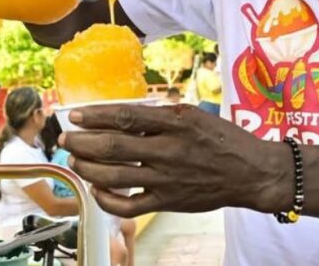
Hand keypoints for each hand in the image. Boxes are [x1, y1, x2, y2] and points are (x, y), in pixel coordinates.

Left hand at [60, 104, 290, 217]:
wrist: (252, 173)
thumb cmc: (222, 139)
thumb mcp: (193, 115)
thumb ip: (159, 114)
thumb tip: (121, 113)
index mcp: (175, 123)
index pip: (126, 117)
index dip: (96, 116)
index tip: (76, 115)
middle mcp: (169, 150)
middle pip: (113, 147)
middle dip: (82, 142)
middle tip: (65, 139)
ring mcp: (167, 179)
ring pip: (115, 176)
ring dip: (88, 168)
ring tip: (75, 160)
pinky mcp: (168, 202)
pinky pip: (129, 205)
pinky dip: (106, 198)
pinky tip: (96, 188)